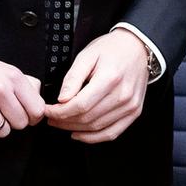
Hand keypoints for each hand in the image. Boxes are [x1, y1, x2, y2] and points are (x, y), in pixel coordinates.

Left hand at [47, 27, 148, 142]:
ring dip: (75, 129)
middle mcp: (122, 95)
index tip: (48, 110)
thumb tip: (61, 99)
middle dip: (64, 121)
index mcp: (110, 78)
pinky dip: (94, 137)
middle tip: (51, 117)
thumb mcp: (87, 55)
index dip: (60, 112)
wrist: (137, 48)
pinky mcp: (134, 112)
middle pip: (87, 118)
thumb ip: (73, 77)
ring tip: (62, 123)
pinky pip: (112, 132)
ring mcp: (130, 106)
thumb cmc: (112, 49)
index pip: (80, 105)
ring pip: (97, 127)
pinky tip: (80, 134)